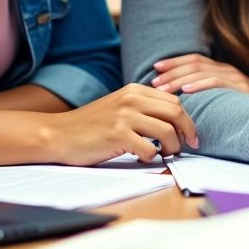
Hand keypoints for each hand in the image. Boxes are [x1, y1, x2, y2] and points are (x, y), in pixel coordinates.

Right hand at [48, 84, 198, 164]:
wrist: (58, 134)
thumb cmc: (90, 125)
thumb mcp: (118, 106)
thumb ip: (142, 107)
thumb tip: (173, 120)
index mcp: (134, 90)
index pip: (174, 102)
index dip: (187, 121)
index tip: (190, 136)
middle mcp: (132, 99)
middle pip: (176, 113)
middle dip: (187, 133)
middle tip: (186, 147)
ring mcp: (125, 116)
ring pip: (167, 131)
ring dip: (172, 147)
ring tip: (165, 155)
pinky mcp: (117, 135)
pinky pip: (149, 149)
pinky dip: (151, 157)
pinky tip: (143, 158)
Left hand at [152, 54, 248, 97]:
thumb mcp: (227, 97)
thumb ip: (211, 94)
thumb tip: (184, 100)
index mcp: (222, 69)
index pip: (194, 59)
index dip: (174, 62)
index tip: (156, 68)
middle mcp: (227, 69)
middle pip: (193, 64)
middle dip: (171, 72)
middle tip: (154, 81)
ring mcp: (234, 77)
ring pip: (200, 72)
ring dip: (179, 79)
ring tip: (163, 88)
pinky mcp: (240, 87)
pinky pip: (216, 83)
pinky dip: (199, 85)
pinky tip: (185, 91)